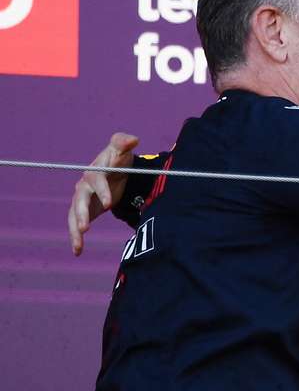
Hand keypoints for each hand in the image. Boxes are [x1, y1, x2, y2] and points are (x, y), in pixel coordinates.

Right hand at [67, 133, 138, 255]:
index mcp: (95, 171)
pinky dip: (76, 237)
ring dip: (75, 228)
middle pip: (80, 200)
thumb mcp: (122, 149)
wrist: (116, 170)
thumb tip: (133, 139)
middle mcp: (84, 185)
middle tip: (85, 228)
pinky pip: (76, 224)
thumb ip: (124, 143)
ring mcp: (82, 199)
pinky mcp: (83, 211)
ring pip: (74, 214)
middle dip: (82, 214)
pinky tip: (78, 250)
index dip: (102, 191)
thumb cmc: (119, 158)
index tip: (109, 204)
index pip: (97, 180)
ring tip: (79, 242)